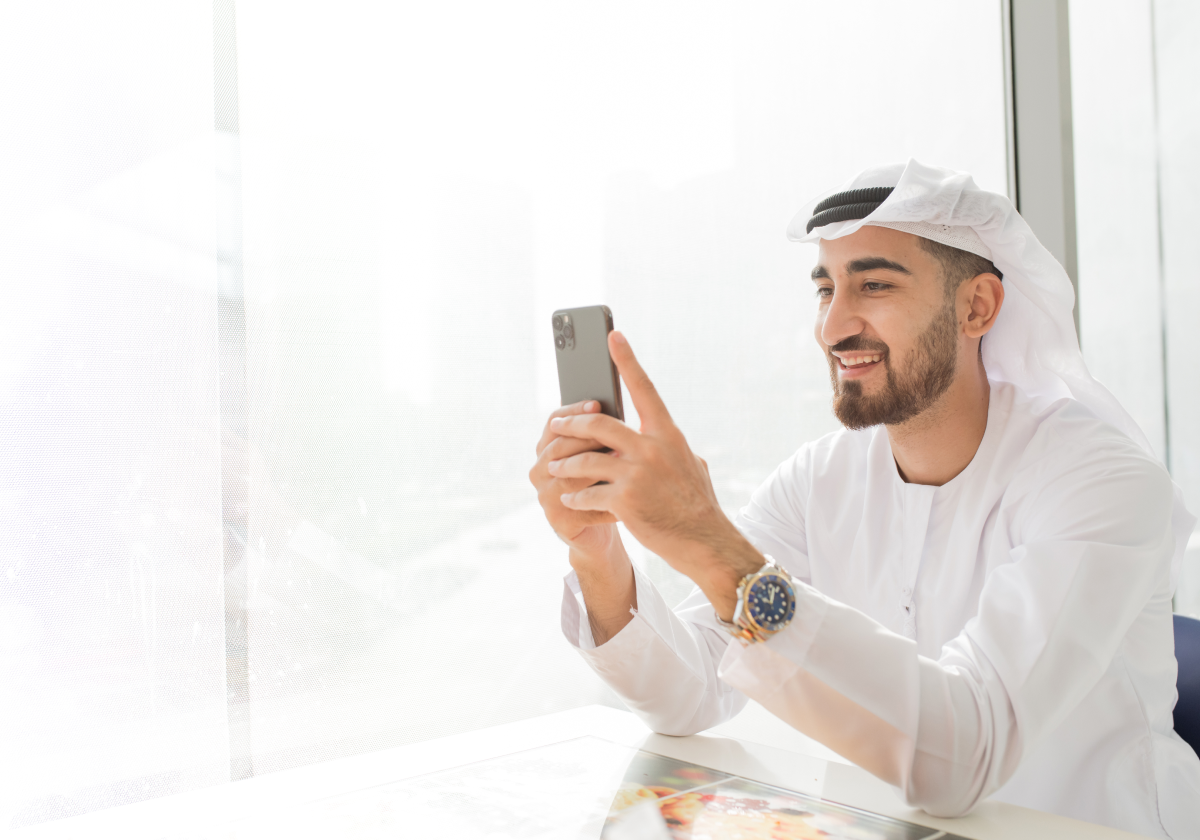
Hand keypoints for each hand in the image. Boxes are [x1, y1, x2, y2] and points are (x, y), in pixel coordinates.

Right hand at [529, 400, 619, 559]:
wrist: (602, 532)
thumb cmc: (605, 486)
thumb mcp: (602, 456)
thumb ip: (601, 435)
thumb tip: (617, 408)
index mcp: (547, 449)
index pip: (554, 422)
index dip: (573, 411)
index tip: (597, 403)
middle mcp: (540, 470)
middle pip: (558, 447)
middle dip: (586, 437)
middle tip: (613, 432)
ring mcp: (545, 496)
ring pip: (567, 476)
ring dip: (594, 466)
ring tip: (620, 459)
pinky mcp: (557, 520)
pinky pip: (580, 505)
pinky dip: (604, 499)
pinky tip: (624, 493)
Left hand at [545, 331, 762, 618]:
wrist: (705, 541)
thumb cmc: (698, 504)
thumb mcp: (691, 465)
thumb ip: (669, 446)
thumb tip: (654, 433)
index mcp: (668, 434)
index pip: (644, 388)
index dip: (627, 360)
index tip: (612, 336)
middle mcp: (651, 448)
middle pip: (597, 425)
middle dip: (569, 425)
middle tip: (555, 425)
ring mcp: (637, 474)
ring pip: (585, 460)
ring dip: (564, 465)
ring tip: (554, 468)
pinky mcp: (624, 501)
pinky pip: (587, 494)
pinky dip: (576, 498)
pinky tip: (572, 501)